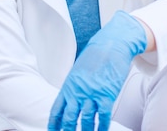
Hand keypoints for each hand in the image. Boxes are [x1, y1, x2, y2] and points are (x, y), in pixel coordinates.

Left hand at [48, 11, 146, 130]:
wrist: (111, 44)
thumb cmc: (96, 54)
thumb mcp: (78, 69)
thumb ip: (74, 85)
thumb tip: (72, 97)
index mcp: (69, 84)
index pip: (57, 110)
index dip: (54, 123)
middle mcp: (78, 91)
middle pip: (69, 118)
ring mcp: (92, 93)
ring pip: (86, 120)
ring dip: (86, 130)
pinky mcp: (107, 94)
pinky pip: (103, 115)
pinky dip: (102, 126)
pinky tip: (101, 130)